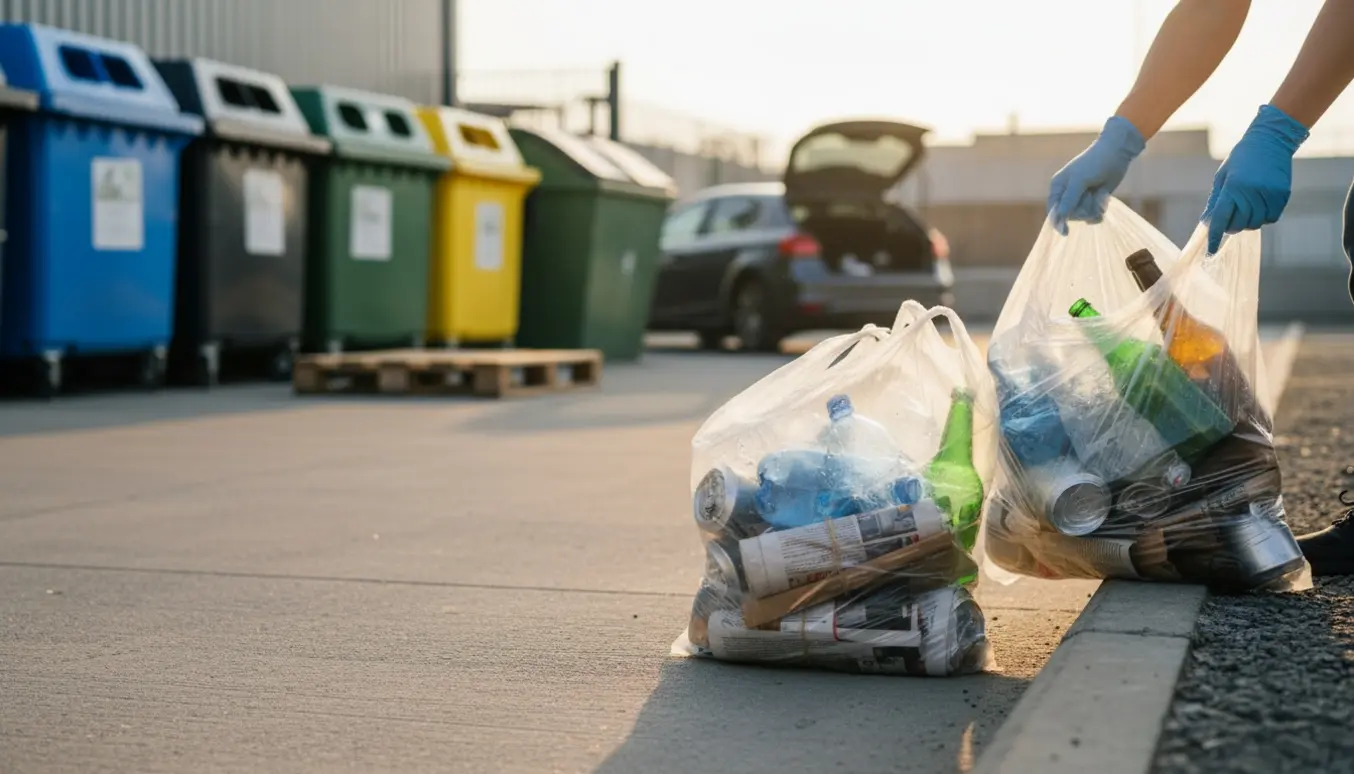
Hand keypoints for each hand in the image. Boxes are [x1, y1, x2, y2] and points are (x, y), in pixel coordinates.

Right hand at [1047, 116, 1146, 234]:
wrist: (1116, 154)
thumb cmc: (1094, 163)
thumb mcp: (1079, 181)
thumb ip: (1069, 200)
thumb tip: (1059, 217)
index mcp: (1058, 187)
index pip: (1054, 210)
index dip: (1058, 222)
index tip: (1065, 232)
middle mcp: (1067, 194)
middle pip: (1071, 216)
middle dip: (1082, 208)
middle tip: (1089, 193)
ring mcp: (1081, 198)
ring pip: (1084, 217)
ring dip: (1093, 208)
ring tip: (1099, 193)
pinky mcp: (1094, 201)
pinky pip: (1093, 216)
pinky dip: (1099, 211)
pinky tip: (1103, 201)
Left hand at [1203, 104, 1309, 253]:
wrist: (1270, 141)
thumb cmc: (1241, 158)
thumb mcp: (1222, 176)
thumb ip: (1215, 200)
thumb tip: (1207, 222)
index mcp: (1233, 187)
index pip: (1220, 219)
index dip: (1214, 237)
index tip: (1210, 251)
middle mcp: (1251, 192)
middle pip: (1238, 225)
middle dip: (1231, 226)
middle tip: (1230, 217)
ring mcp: (1269, 194)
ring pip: (1256, 224)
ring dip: (1249, 221)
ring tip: (1246, 207)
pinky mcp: (1282, 195)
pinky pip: (1271, 218)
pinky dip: (1264, 217)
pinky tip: (1260, 205)